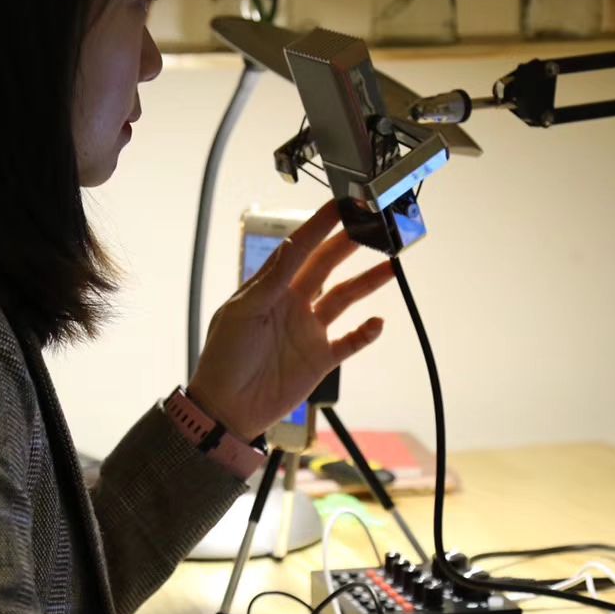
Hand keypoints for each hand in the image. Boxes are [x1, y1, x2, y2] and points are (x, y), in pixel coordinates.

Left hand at [188, 200, 393, 440]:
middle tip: (371, 226)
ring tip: (390, 267)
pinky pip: (350, 342)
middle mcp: (293, 304)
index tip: (340, 205)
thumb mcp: (242, 312)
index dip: (320, 226)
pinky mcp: (320, 359)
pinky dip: (365, 333)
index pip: (299, 249)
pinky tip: (378, 322)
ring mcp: (308, 331)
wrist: (226, 408)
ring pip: (344, 299)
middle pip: (326, 267)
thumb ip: (270, 280)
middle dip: (348, 245)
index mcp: (270, 288)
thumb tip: (293, 244)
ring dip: (366, 284)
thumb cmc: (224, 357)